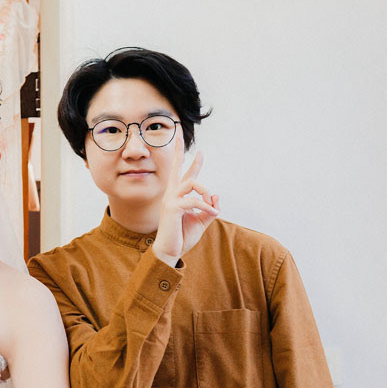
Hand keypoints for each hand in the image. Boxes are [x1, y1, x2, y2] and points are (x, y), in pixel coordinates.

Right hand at [152, 139, 219, 265]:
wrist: (170, 252)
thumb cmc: (182, 236)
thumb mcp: (201, 220)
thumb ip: (209, 207)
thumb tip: (216, 195)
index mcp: (177, 196)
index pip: (184, 175)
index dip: (192, 162)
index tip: (200, 151)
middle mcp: (172, 195)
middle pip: (176, 168)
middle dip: (178, 151)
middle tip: (179, 135)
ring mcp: (170, 200)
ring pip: (192, 183)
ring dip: (206, 193)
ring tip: (212, 206)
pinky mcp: (172, 208)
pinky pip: (194, 201)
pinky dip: (207, 207)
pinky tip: (213, 214)